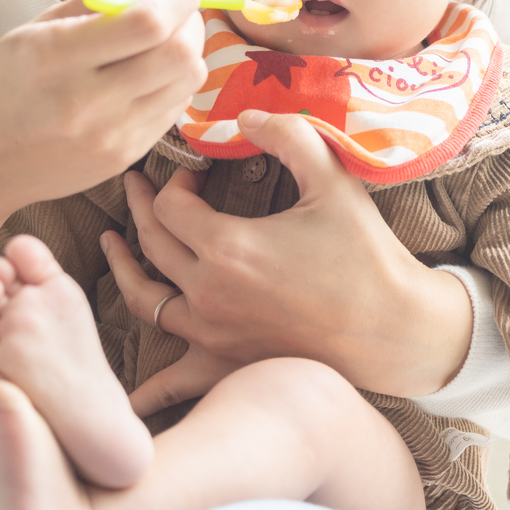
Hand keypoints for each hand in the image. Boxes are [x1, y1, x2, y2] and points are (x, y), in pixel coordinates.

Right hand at [0, 0, 207, 253]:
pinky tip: (150, 72)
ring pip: (187, 82)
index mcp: (55, 58)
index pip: (146, 23)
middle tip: (177, 8)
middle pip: (178, 54)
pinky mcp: (124, 158)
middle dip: (191, 20)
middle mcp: (86, 102)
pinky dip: (175, 82)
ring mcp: (109, 136)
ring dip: (189, 50)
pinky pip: (174, 109)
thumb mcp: (36, 28)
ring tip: (165, 39)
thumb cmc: (1, 87)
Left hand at [106, 109, 474, 397]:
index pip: (170, 207)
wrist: (395, 329)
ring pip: (146, 300)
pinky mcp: (226, 363)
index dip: (173, 182)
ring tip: (114, 247)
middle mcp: (208, 293)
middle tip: (137, 188)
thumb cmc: (365, 255)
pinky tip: (120, 393)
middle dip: (140, 210)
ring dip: (126, 269)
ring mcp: (213, 334)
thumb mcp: (332, 180)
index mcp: (227, 247)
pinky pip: (170, 379)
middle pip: (151, 245)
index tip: (193, 172)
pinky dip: (143, 386)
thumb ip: (288, 136)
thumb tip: (246, 117)